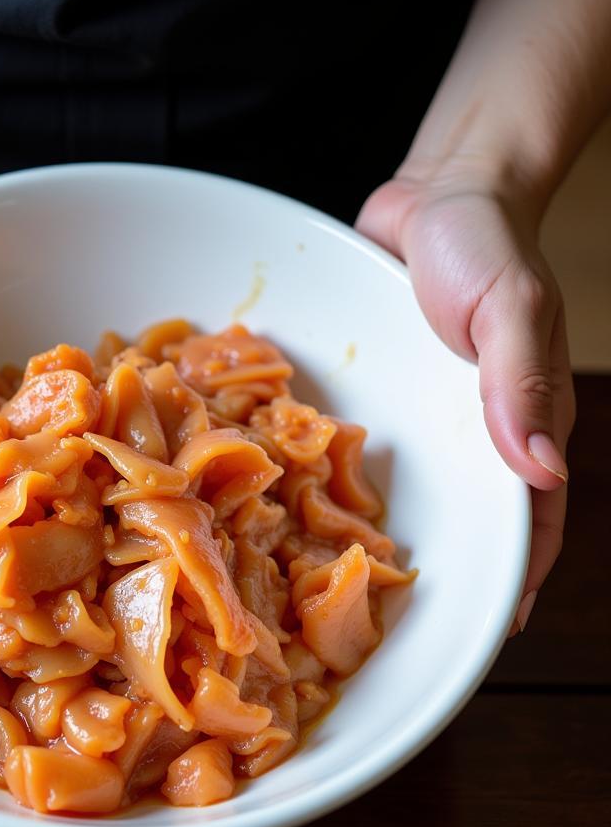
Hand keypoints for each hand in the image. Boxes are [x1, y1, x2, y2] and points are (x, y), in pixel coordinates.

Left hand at [356, 164, 574, 634]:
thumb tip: (541, 475)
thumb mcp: (512, 308)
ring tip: (326, 583)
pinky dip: (327, 473)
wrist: (435, 193)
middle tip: (389, 626)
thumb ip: (522, 383)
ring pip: (397, 489)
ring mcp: (415, 415)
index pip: (530, 519)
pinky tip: (286, 503)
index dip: (516, 578)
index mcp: (515, 421)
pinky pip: (349, 443)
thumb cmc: (485, 243)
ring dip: (369, 531)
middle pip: (457, 519)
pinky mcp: (370, 393)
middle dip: (431, 571)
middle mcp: (464, 431)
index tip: (494, 633)